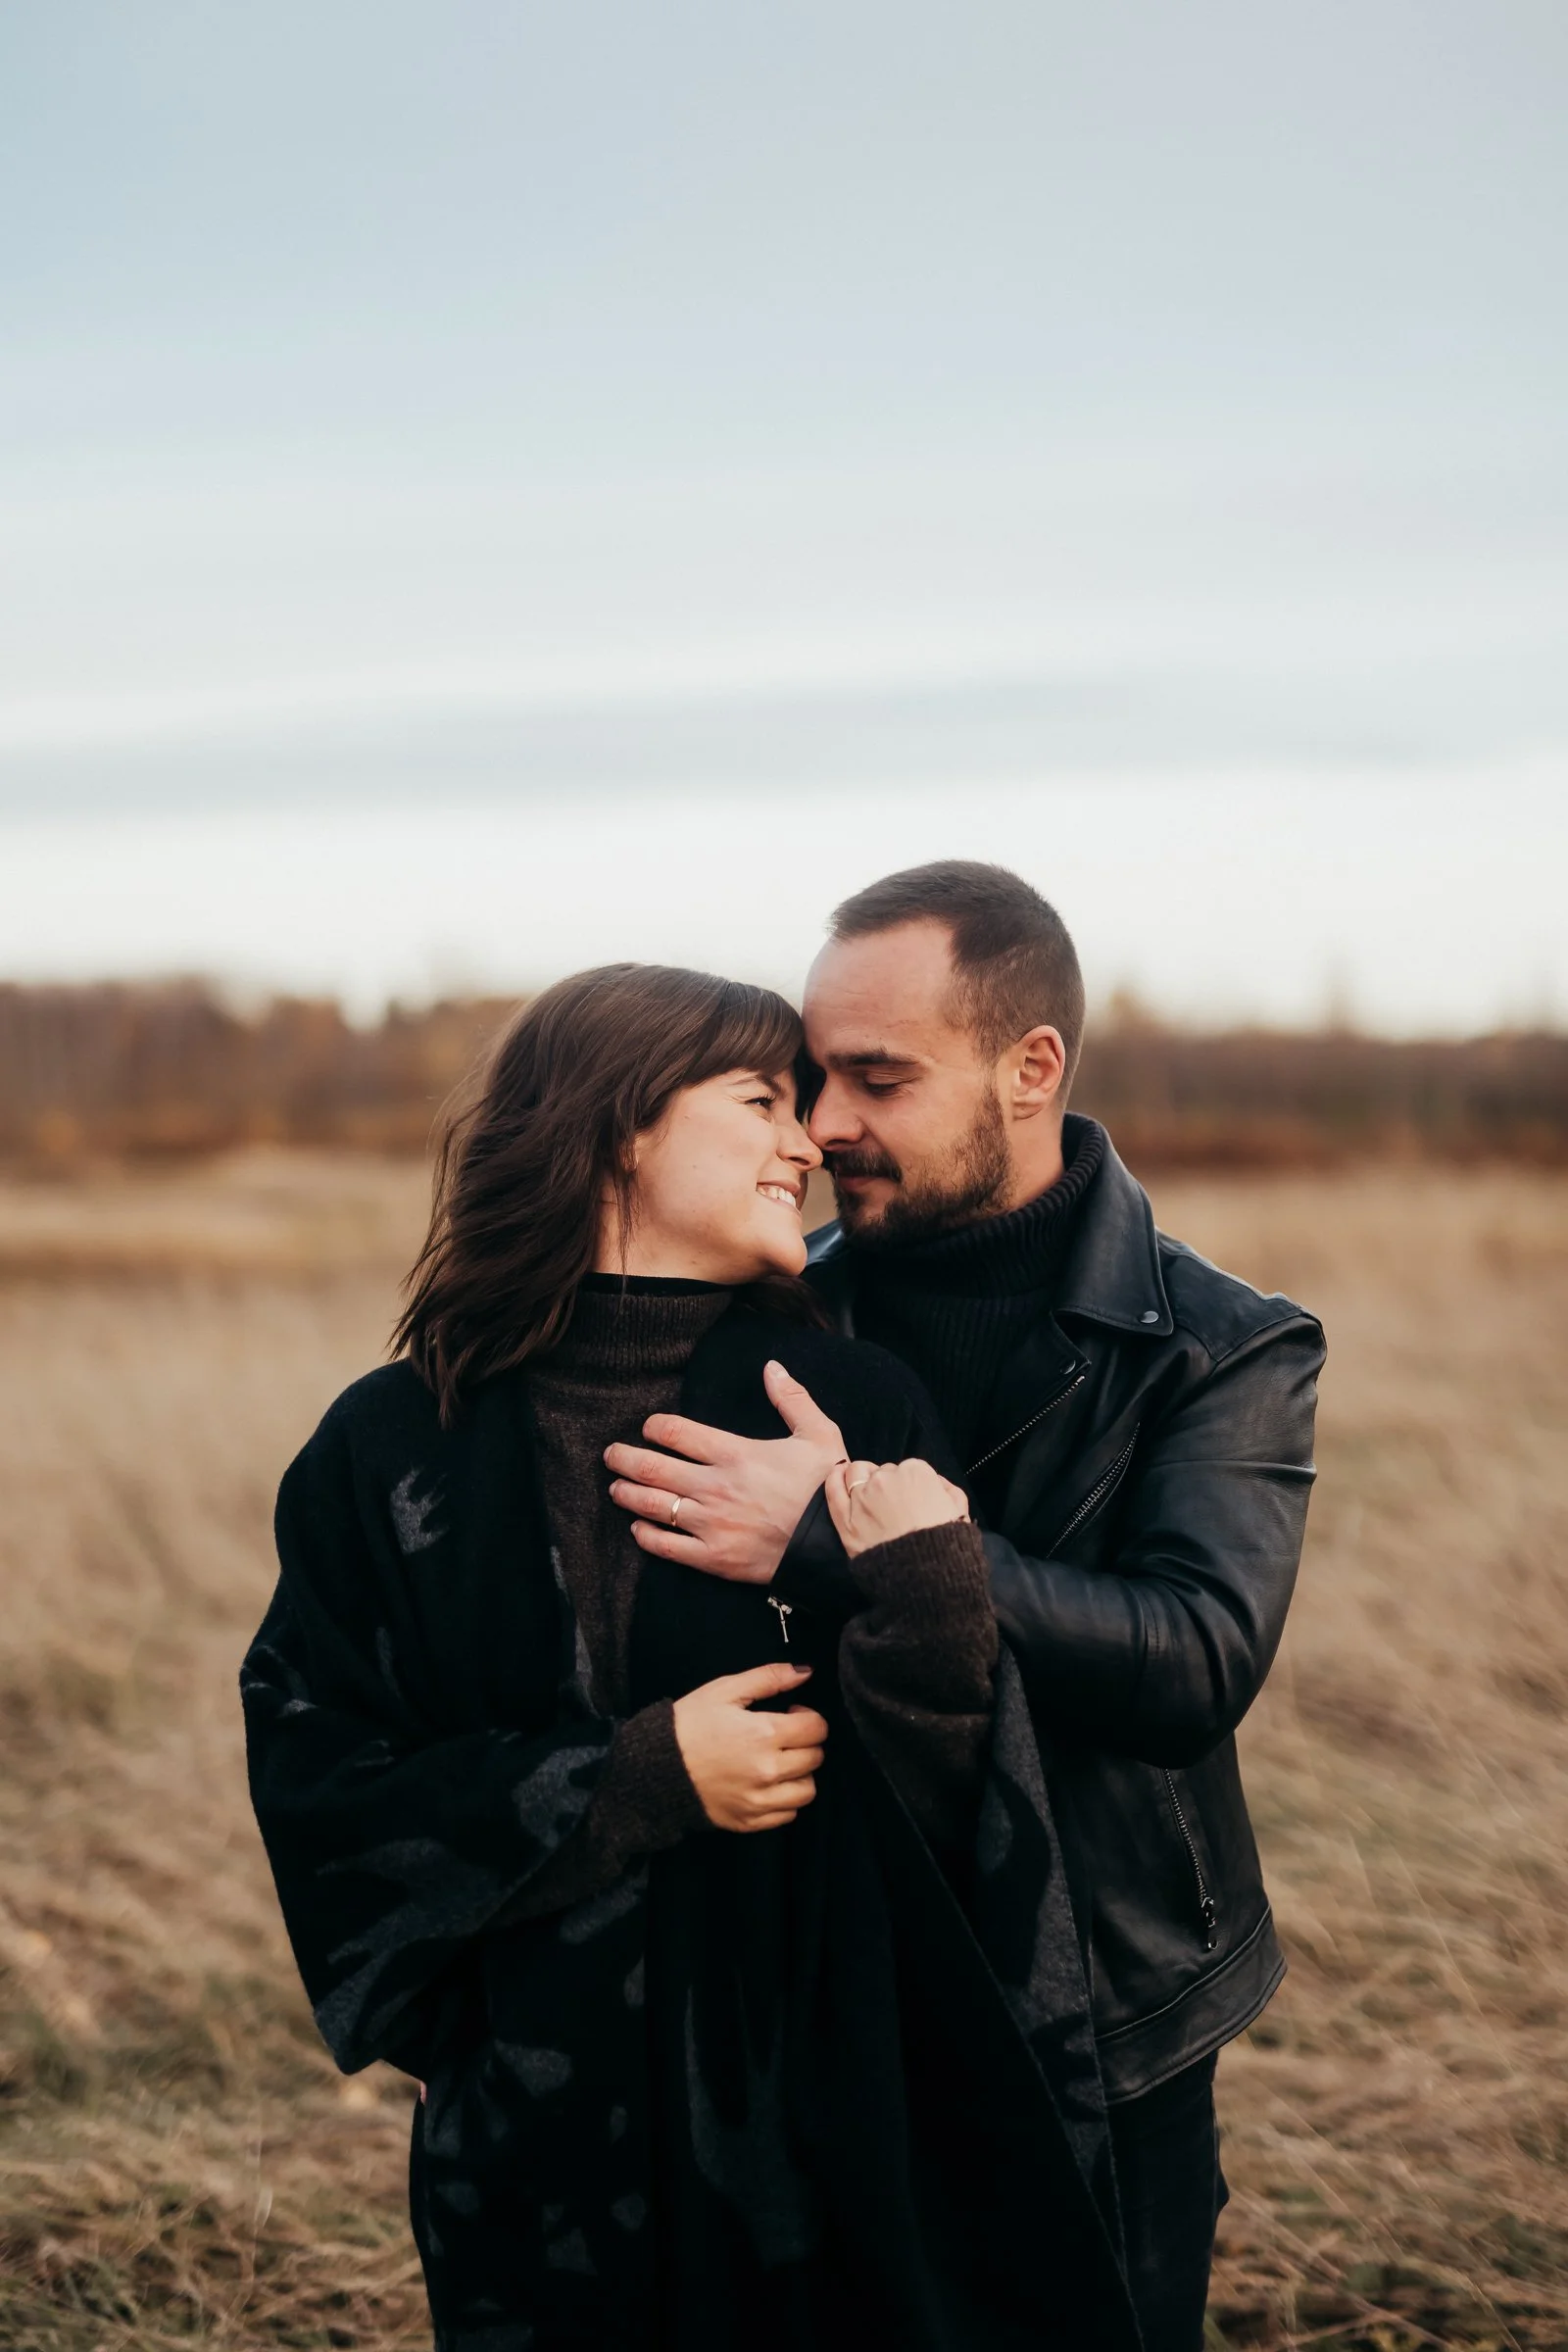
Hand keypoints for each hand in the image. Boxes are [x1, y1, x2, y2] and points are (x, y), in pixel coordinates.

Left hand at [606, 1361, 847, 1584]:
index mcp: (735, 1454)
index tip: (648, 1427)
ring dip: (626, 1494)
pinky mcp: (713, 1557)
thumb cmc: (826, 1487)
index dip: (654, 1427)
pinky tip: (638, 1528)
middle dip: (624, 1459)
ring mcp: (710, 1524)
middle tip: (611, 1455)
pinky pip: (666, 1546)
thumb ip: (791, 1399)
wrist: (837, 1544)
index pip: (676, 1433)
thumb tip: (772, 1367)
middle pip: (652, 1468)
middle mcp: (714, 1487)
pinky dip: (646, 1535)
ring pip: (652, 1505)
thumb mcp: (818, 1434)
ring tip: (616, 1489)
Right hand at [671, 1663, 828, 1832]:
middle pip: (815, 1758)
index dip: (809, 1716)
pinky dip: (786, 1799)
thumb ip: (769, 1678)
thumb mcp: (724, 1690)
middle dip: (806, 1742)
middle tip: (785, 1735)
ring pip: (807, 1790)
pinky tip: (768, 1784)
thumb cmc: (689, 1723)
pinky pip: (788, 1814)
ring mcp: (759, 1801)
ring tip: (781, 1762)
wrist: (654, 1767)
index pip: (817, 1729)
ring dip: (800, 1774)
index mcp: (765, 1735)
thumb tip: (805, 1672)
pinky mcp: (749, 1822)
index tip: (792, 1713)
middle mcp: (768, 1771)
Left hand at [825, 1457, 970, 1558]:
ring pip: (856, 1473)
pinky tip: (838, 1475)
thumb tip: (936, 1483)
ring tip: (866, 1493)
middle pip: (883, 1471)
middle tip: (894, 1507)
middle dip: (887, 1484)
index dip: (909, 1485)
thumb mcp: (960, 1511)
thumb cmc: (947, 1545)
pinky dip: (834, 1479)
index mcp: (916, 1473)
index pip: (908, 1469)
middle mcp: (886, 1479)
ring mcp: (863, 1499)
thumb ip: (947, 1489)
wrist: (928, 1578)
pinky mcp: (846, 1520)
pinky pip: (833, 1490)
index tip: (911, 1500)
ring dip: (861, 1478)